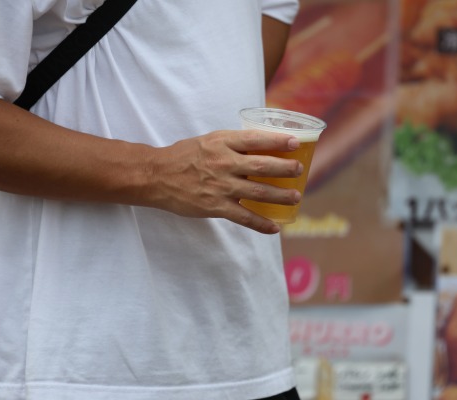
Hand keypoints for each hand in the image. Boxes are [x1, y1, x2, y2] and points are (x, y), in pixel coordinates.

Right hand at [147, 129, 302, 233]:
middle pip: (263, 166)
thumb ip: (231, 144)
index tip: (295, 143)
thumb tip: (259, 147)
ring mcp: (221, 186)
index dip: (278, 141)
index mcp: (222, 143)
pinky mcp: (215, 206)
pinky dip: (261, 224)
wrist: (157, 176)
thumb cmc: (184, 156)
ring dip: (280, 196)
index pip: (256, 139)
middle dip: (285, 168)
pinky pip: (244, 217)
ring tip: (296, 197)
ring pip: (258, 192)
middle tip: (300, 170)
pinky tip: (275, 227)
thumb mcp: (208, 141)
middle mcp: (224, 163)